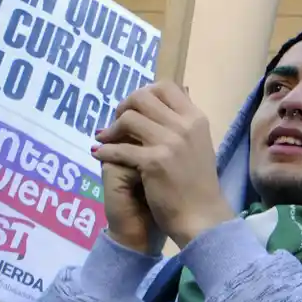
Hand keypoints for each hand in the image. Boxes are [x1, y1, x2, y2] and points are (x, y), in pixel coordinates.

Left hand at [93, 83, 235, 249]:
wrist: (201, 215)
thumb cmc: (198, 182)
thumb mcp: (199, 144)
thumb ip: (185, 123)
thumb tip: (176, 96)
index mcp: (196, 119)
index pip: (166, 87)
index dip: (144, 93)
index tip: (135, 108)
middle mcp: (185, 125)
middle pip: (143, 97)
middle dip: (124, 107)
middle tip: (117, 123)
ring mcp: (170, 142)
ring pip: (129, 118)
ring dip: (112, 128)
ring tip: (106, 139)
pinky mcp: (153, 162)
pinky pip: (120, 147)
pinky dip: (105, 150)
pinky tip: (100, 155)